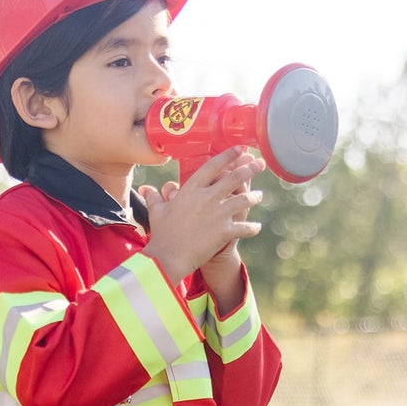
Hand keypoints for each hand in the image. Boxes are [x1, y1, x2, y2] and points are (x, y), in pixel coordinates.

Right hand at [139, 147, 264, 285]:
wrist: (168, 256)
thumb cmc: (162, 233)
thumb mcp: (156, 211)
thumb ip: (155, 197)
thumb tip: (146, 190)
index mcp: (191, 189)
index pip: (213, 166)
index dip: (229, 155)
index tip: (240, 149)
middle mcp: (207, 198)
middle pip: (233, 178)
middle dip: (249, 169)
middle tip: (260, 164)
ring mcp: (218, 214)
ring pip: (243, 200)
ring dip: (254, 197)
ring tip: (260, 195)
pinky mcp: (224, 232)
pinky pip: (245, 227)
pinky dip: (253, 228)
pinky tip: (257, 227)